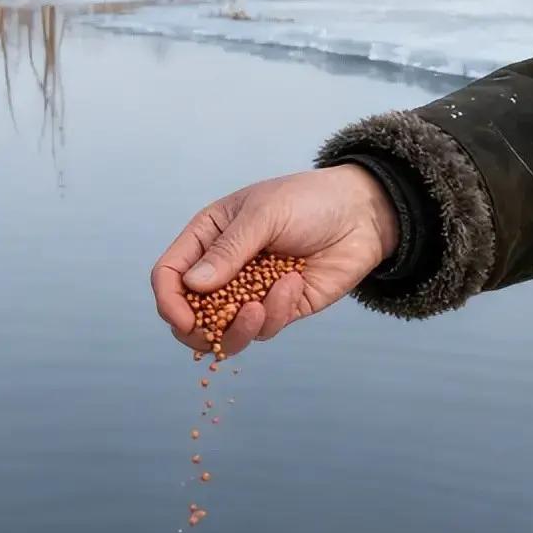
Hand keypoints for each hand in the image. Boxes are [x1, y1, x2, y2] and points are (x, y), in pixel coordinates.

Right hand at [151, 165, 399, 356]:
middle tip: (214, 330)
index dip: (169, 300)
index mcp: (208, 237)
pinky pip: (265, 328)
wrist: (362, 214)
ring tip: (259, 308)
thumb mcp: (264, 215)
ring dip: (239, 328)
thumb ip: (228, 250)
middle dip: (199, 329)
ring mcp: (250, 292)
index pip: (169, 274)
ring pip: (225, 331)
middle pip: (190, 313)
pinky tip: (293, 283)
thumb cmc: (309, 201)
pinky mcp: (279, 310)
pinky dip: (275, 312)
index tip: (183, 318)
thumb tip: (192, 286)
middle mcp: (223, 269)